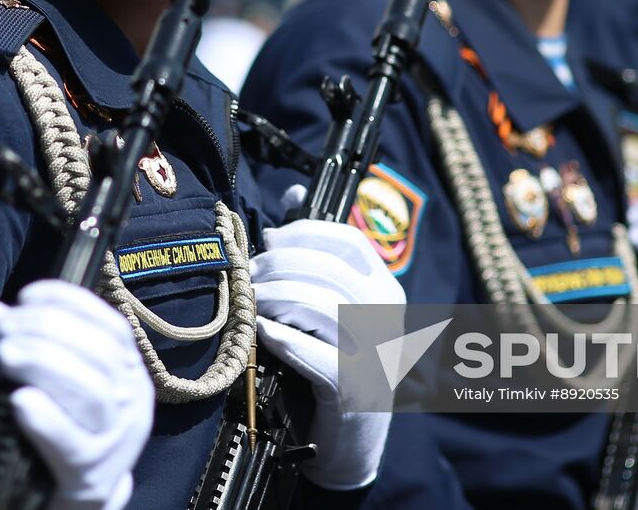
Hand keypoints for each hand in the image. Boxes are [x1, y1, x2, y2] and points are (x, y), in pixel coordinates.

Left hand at [0, 281, 152, 509]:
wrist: (82, 494)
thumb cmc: (70, 423)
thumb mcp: (72, 382)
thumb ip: (47, 345)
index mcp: (131, 368)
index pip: (112, 324)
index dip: (69, 303)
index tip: (26, 295)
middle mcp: (133, 398)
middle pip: (99, 353)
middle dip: (47, 330)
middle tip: (4, 329)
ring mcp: (116, 437)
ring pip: (90, 392)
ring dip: (43, 364)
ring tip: (5, 354)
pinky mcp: (91, 472)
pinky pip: (71, 441)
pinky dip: (45, 418)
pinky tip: (19, 401)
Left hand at [251, 209, 405, 490]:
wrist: (350, 443)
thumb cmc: (334, 362)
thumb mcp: (335, 304)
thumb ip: (317, 251)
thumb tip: (295, 193)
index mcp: (385, 287)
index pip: (348, 240)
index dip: (303, 231)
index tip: (270, 240)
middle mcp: (387, 315)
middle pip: (327, 268)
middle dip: (278, 266)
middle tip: (250, 279)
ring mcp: (375, 353)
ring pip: (319, 305)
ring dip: (274, 299)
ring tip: (253, 306)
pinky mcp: (354, 390)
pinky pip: (314, 353)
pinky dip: (282, 339)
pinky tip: (262, 334)